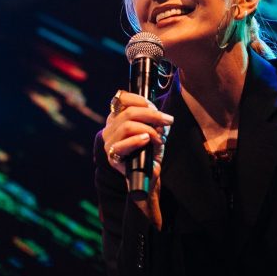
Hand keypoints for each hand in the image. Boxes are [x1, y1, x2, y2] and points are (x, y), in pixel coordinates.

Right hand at [103, 90, 172, 228]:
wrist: (148, 176)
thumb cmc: (150, 152)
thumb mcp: (155, 131)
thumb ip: (156, 121)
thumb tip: (161, 116)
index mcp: (117, 119)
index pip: (120, 99)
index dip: (138, 99)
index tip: (154, 106)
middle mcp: (109, 128)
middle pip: (127, 112)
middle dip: (151, 114)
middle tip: (168, 119)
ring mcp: (109, 143)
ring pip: (126, 126)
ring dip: (147, 128)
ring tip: (159, 137)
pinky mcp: (112, 157)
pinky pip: (121, 145)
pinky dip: (136, 140)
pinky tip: (147, 140)